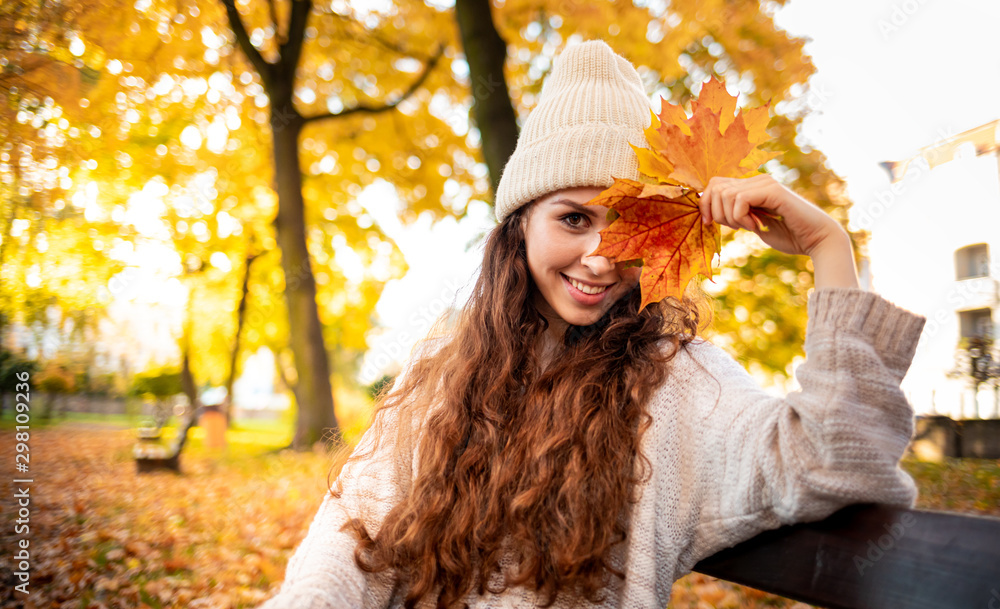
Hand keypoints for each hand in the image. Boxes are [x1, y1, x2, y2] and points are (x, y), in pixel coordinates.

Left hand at [700, 174, 858, 288]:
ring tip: (750, 226)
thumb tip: (708, 212)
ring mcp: (765, 183)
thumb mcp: (751, 223)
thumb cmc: (786, 234)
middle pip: (716, 188)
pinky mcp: (773, 191)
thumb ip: (734, 214)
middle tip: (736, 226)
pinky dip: (741, 218)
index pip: (714, 184)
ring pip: (725, 194)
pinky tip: (756, 226)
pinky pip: (739, 199)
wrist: (816, 239)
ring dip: (731, 217)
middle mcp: (757, 180)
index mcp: (751, 186)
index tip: (708, 223)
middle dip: (716, 213)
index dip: (705, 204)